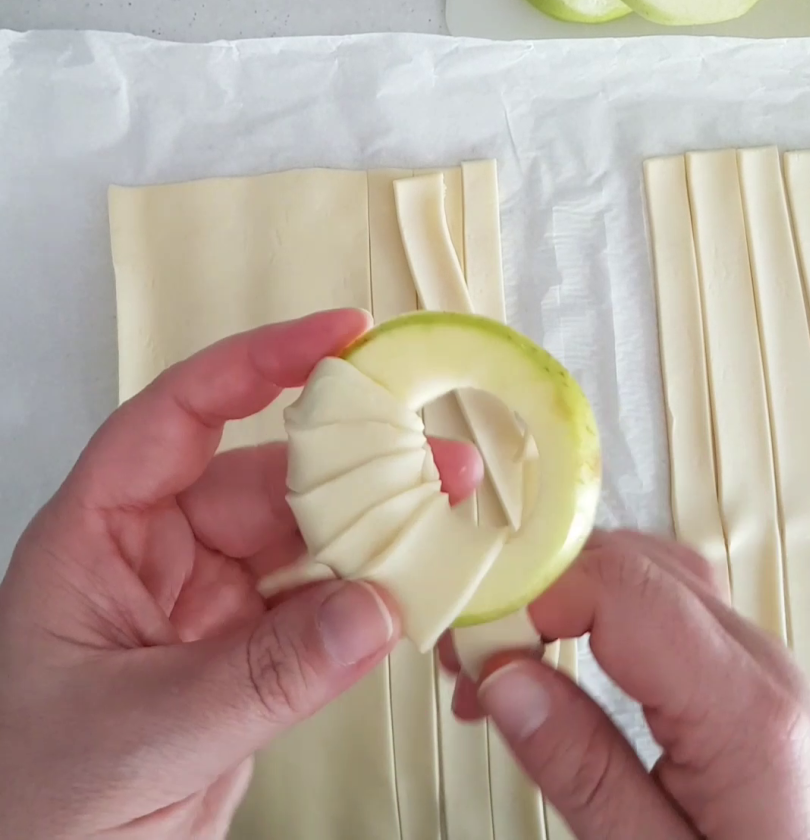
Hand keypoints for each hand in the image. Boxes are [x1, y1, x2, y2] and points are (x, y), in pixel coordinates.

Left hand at [0, 310, 481, 839]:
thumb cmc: (33, 802)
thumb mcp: (141, 729)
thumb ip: (263, 674)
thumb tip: (376, 609)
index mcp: (102, 533)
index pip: (182, 414)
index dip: (259, 364)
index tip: (338, 336)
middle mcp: (160, 552)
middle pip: (268, 479)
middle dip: (355, 465)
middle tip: (439, 459)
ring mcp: (209, 603)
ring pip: (306, 542)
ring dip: (376, 533)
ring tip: (448, 519)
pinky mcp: (249, 653)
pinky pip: (321, 608)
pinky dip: (371, 601)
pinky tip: (420, 590)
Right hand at [442, 530, 809, 839]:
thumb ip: (584, 771)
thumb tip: (502, 674)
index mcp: (745, 712)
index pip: (624, 590)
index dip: (534, 593)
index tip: (473, 643)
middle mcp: (760, 667)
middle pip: (633, 567)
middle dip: (536, 591)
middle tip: (471, 654)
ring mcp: (755, 665)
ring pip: (647, 573)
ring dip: (562, 596)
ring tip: (501, 657)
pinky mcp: (742, 677)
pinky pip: (663, 605)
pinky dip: (595, 611)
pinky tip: (558, 654)